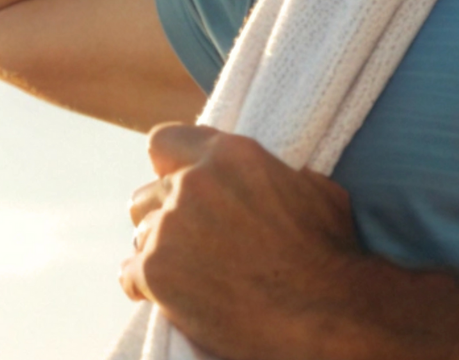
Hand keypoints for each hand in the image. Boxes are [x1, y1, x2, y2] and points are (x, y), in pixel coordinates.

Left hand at [120, 123, 363, 359]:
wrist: (325, 315)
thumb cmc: (329, 255)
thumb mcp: (310, 187)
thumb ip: (271, 172)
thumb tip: (268, 175)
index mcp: (229, 153)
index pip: (164, 142)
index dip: (169, 167)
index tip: (176, 183)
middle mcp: (194, 182)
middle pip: (148, 193)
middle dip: (163, 215)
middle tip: (188, 240)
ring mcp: (171, 227)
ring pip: (140, 233)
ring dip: (158, 250)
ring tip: (187, 272)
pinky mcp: (157, 272)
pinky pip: (130, 275)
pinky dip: (144, 286)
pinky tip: (166, 296)